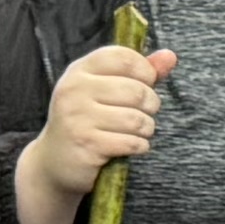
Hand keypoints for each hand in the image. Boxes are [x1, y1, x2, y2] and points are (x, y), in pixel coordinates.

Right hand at [14, 36, 176, 223]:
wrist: (53, 167)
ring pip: (141, 118)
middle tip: (137, 122)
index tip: (141, 89)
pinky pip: (133, 143)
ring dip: (144, 133)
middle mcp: (74, 90)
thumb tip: (171, 56)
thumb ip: (140, 73)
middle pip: (141, 91)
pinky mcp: (85, 146)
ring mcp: (77, 118)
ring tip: (129, 139)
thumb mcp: (106, 94)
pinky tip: (124, 153)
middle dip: (149, 109)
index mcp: (80, 70)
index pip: (128, 59)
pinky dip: (137, 150)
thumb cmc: (86, 125)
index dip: (145, 75)